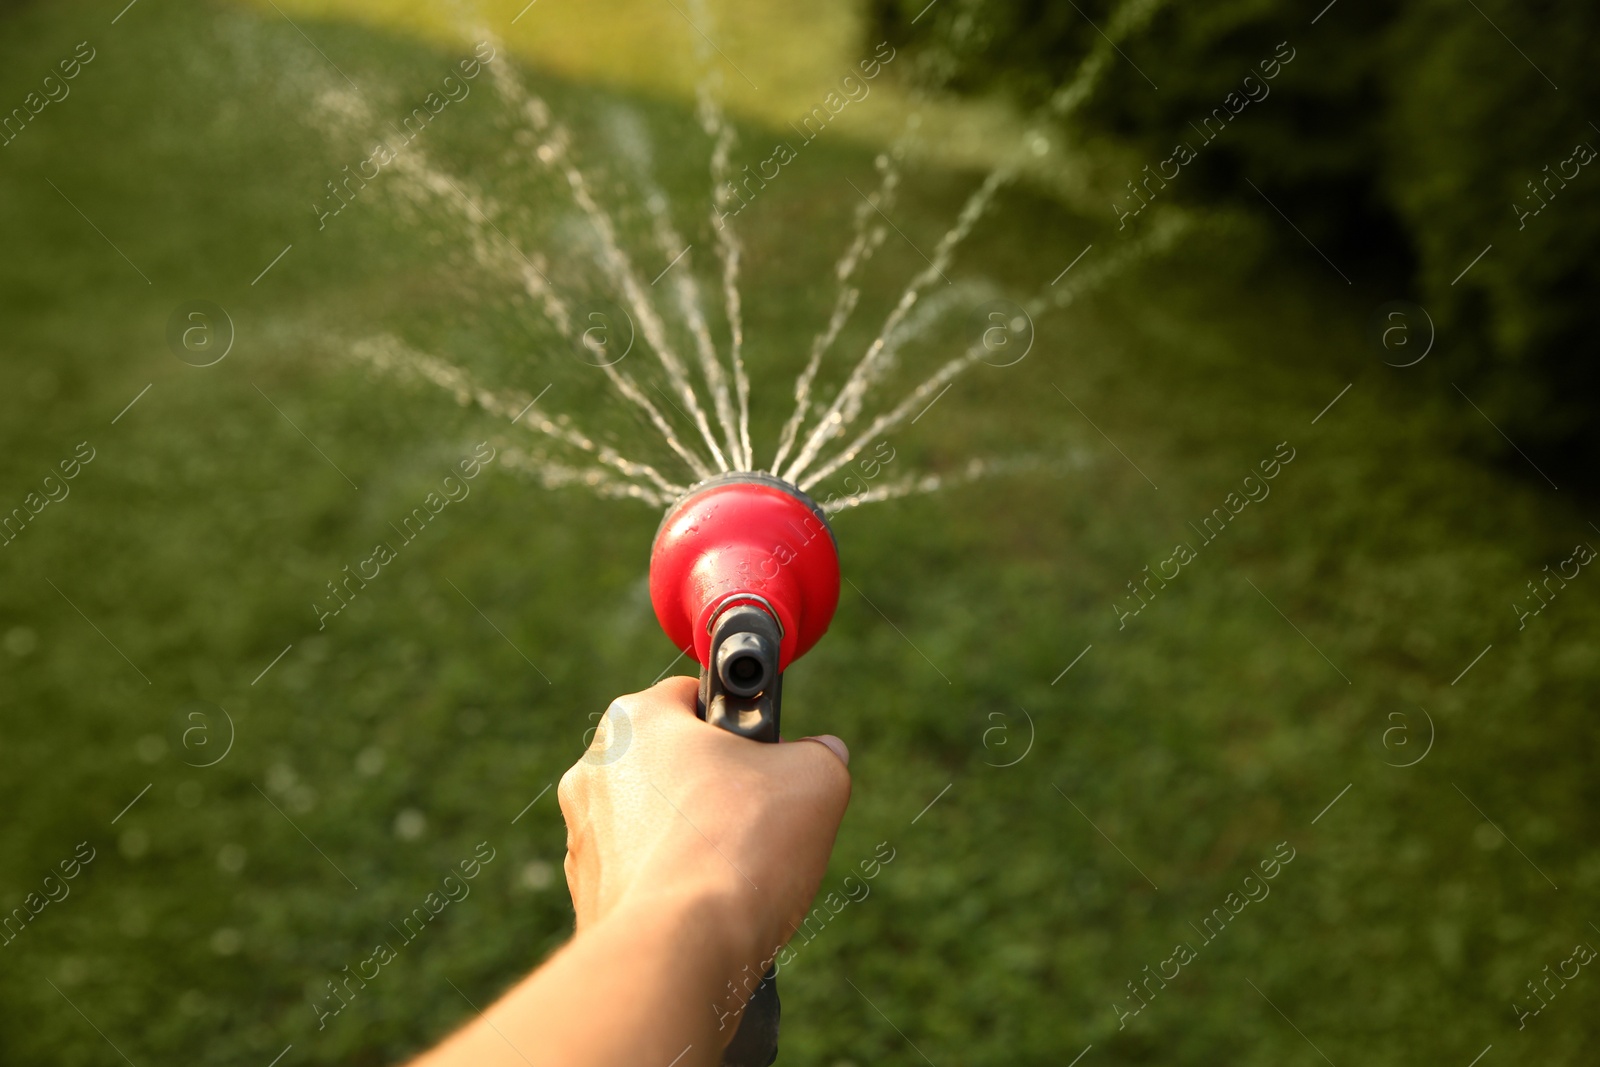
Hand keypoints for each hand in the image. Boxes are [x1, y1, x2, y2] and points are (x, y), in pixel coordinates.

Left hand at [558, 676, 851, 970]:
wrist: (679, 952)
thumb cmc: (739, 848)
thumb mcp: (815, 777)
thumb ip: (820, 752)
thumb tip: (821, 754)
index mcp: (636, 720)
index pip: (695, 698)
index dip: (742, 726)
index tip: (768, 756)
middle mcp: (594, 770)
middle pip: (675, 763)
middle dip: (719, 786)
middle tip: (763, 816)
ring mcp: (584, 836)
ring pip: (658, 822)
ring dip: (695, 837)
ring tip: (740, 869)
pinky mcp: (587, 894)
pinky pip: (645, 875)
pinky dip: (676, 885)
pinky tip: (709, 906)